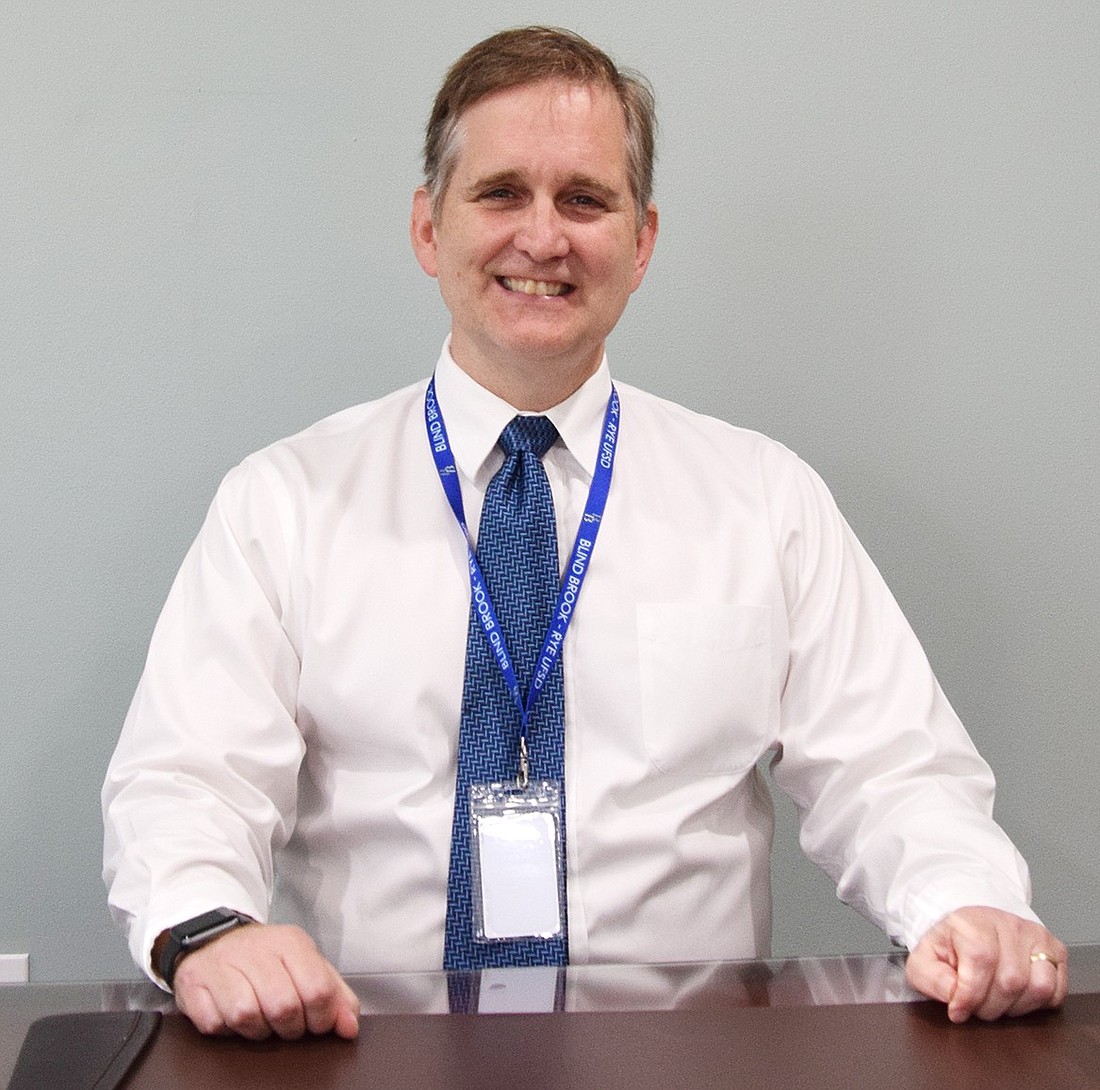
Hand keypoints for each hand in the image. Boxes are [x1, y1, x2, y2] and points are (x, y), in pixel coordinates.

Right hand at [170, 923, 359, 1039]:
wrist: (213, 939)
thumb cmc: (265, 959)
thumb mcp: (307, 965)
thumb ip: (335, 994)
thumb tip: (349, 1027)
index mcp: (291, 942)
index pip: (318, 989)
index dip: (321, 1018)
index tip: (316, 1023)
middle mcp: (257, 948)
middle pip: (284, 1006)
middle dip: (289, 1028)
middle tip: (286, 1023)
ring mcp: (222, 964)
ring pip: (247, 1016)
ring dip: (256, 1030)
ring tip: (259, 1018)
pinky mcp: (194, 982)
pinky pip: (215, 1023)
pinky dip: (226, 1029)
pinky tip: (231, 1014)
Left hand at [905, 906, 1067, 1021]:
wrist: (970, 926)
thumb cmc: (950, 945)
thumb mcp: (924, 958)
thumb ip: (930, 977)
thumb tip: (953, 996)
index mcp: (974, 923)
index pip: (981, 964)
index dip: (969, 997)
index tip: (957, 1010)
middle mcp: (1009, 925)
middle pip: (1010, 982)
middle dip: (990, 1006)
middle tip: (975, 1005)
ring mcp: (1036, 936)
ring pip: (1039, 988)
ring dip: (1016, 1007)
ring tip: (996, 1001)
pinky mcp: (1055, 950)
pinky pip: (1057, 990)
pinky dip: (1038, 1004)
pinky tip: (1016, 996)